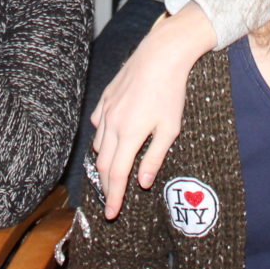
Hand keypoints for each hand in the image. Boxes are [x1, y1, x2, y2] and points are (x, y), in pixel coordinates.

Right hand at [90, 4, 213, 218]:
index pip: (116, 175)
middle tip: (111, 202)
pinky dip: (102, 138)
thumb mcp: (169, 128)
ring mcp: (107, 110)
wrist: (160, 55)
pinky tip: (110, 140)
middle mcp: (112, 125)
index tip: (111, 214)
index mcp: (129, 135)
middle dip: (106, 186)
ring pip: (99, 144)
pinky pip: (99, 124)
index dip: (113, 197)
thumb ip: (154, 157)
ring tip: (112, 174)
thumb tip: (142, 182)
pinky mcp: (106, 98)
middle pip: (104, 164)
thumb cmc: (170, 92)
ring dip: (104, 162)